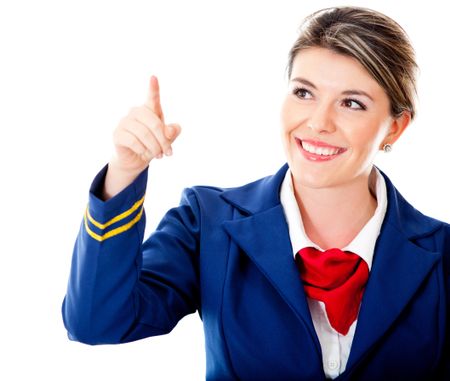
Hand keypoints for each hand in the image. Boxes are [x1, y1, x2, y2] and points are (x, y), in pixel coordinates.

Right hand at [103, 75, 180, 198]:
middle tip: (168, 153)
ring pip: (144, 134)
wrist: (136, 160)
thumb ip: (172, 133)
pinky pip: (133, 141)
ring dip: (155, 147)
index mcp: (149, 110)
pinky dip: (142, 149)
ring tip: (159, 155)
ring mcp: (125, 122)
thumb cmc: (153, 145)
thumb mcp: (166, 139)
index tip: (154, 77)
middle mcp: (136, 112)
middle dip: (164, 140)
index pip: (152, 97)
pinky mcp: (118, 133)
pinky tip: (144, 153)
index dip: (153, 88)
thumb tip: (171, 130)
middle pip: (154, 123)